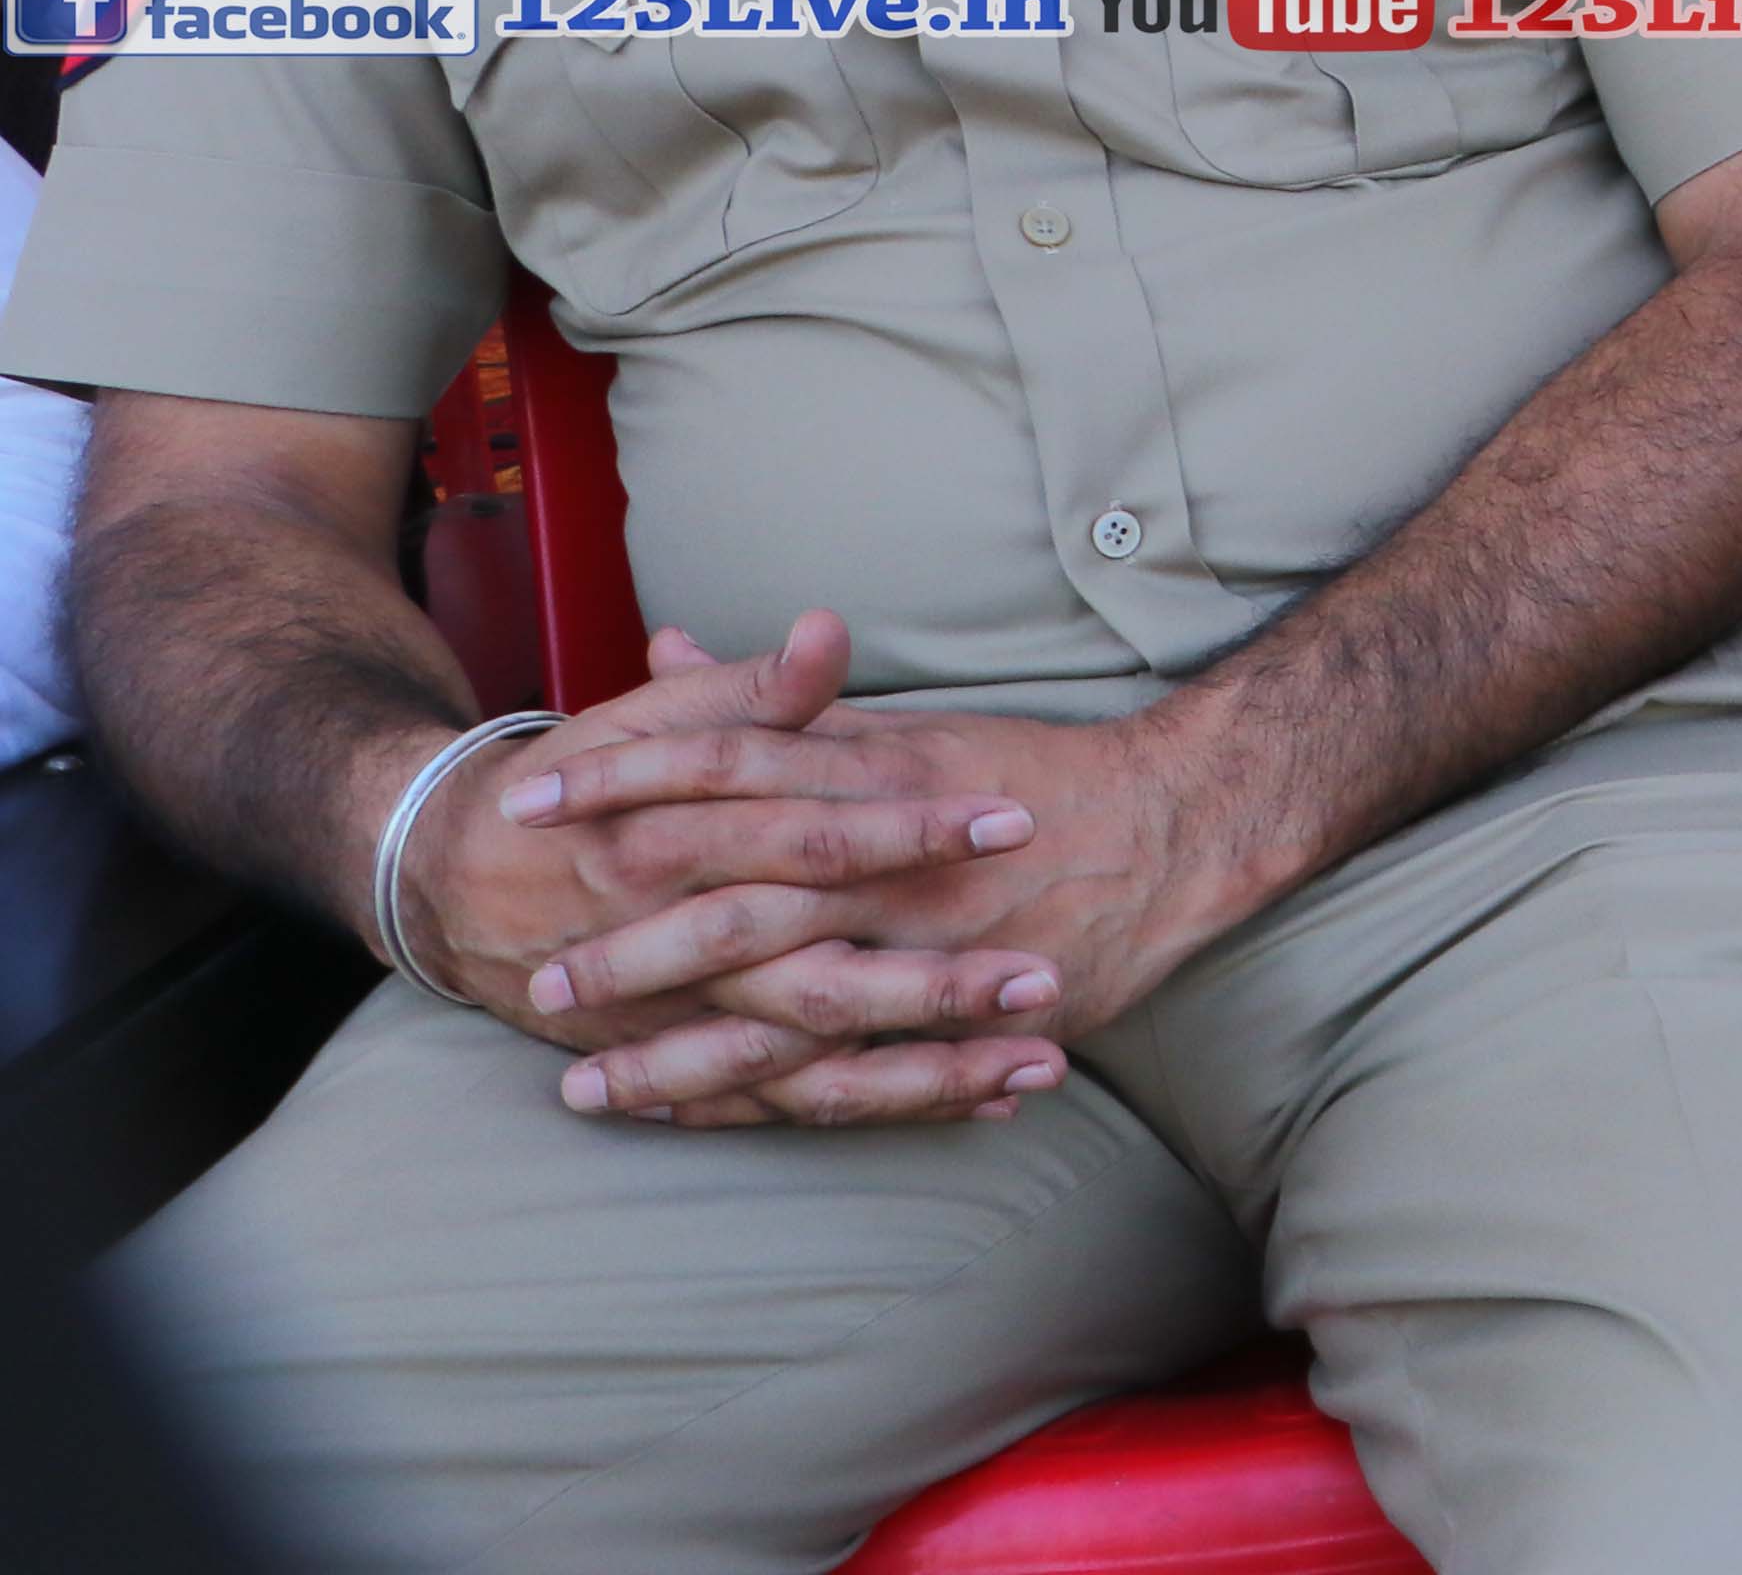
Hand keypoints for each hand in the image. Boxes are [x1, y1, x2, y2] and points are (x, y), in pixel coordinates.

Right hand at [402, 614, 1070, 1129]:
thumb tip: (831, 633)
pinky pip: (787, 1110)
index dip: (912, 830)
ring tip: (1040, 1065)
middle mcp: (678, 949)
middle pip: (820, 975)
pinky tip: (976, 1111)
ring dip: (928, 1072)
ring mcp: (679, 1026)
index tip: (1014, 820)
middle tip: (1048, 973)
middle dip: (936, 983)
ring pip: (813, 1067)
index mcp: (676, 845)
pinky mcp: (679, 1069)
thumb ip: (752, 691)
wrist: (447, 880)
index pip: (814, 838)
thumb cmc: (573, 787)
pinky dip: (875, 1114)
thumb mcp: (648, 725)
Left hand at [522, 691, 1287, 1111]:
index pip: (724, 767)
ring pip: (783, 1004)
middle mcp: (892, 858)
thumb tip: (675, 651)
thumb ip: (785, 707)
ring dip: (681, 1053)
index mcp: (873, 774)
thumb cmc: (1034, 772)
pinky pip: (858, 1068)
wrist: (1179, 822)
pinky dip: (780, 1101)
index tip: (525, 806)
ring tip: (586, 1089)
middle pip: (736, 901)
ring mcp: (931, 940)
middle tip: (534, 977)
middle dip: (629, 946)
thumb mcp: (905, 721)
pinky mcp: (968, 1009)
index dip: (622, 784)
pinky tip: (705, 1126)